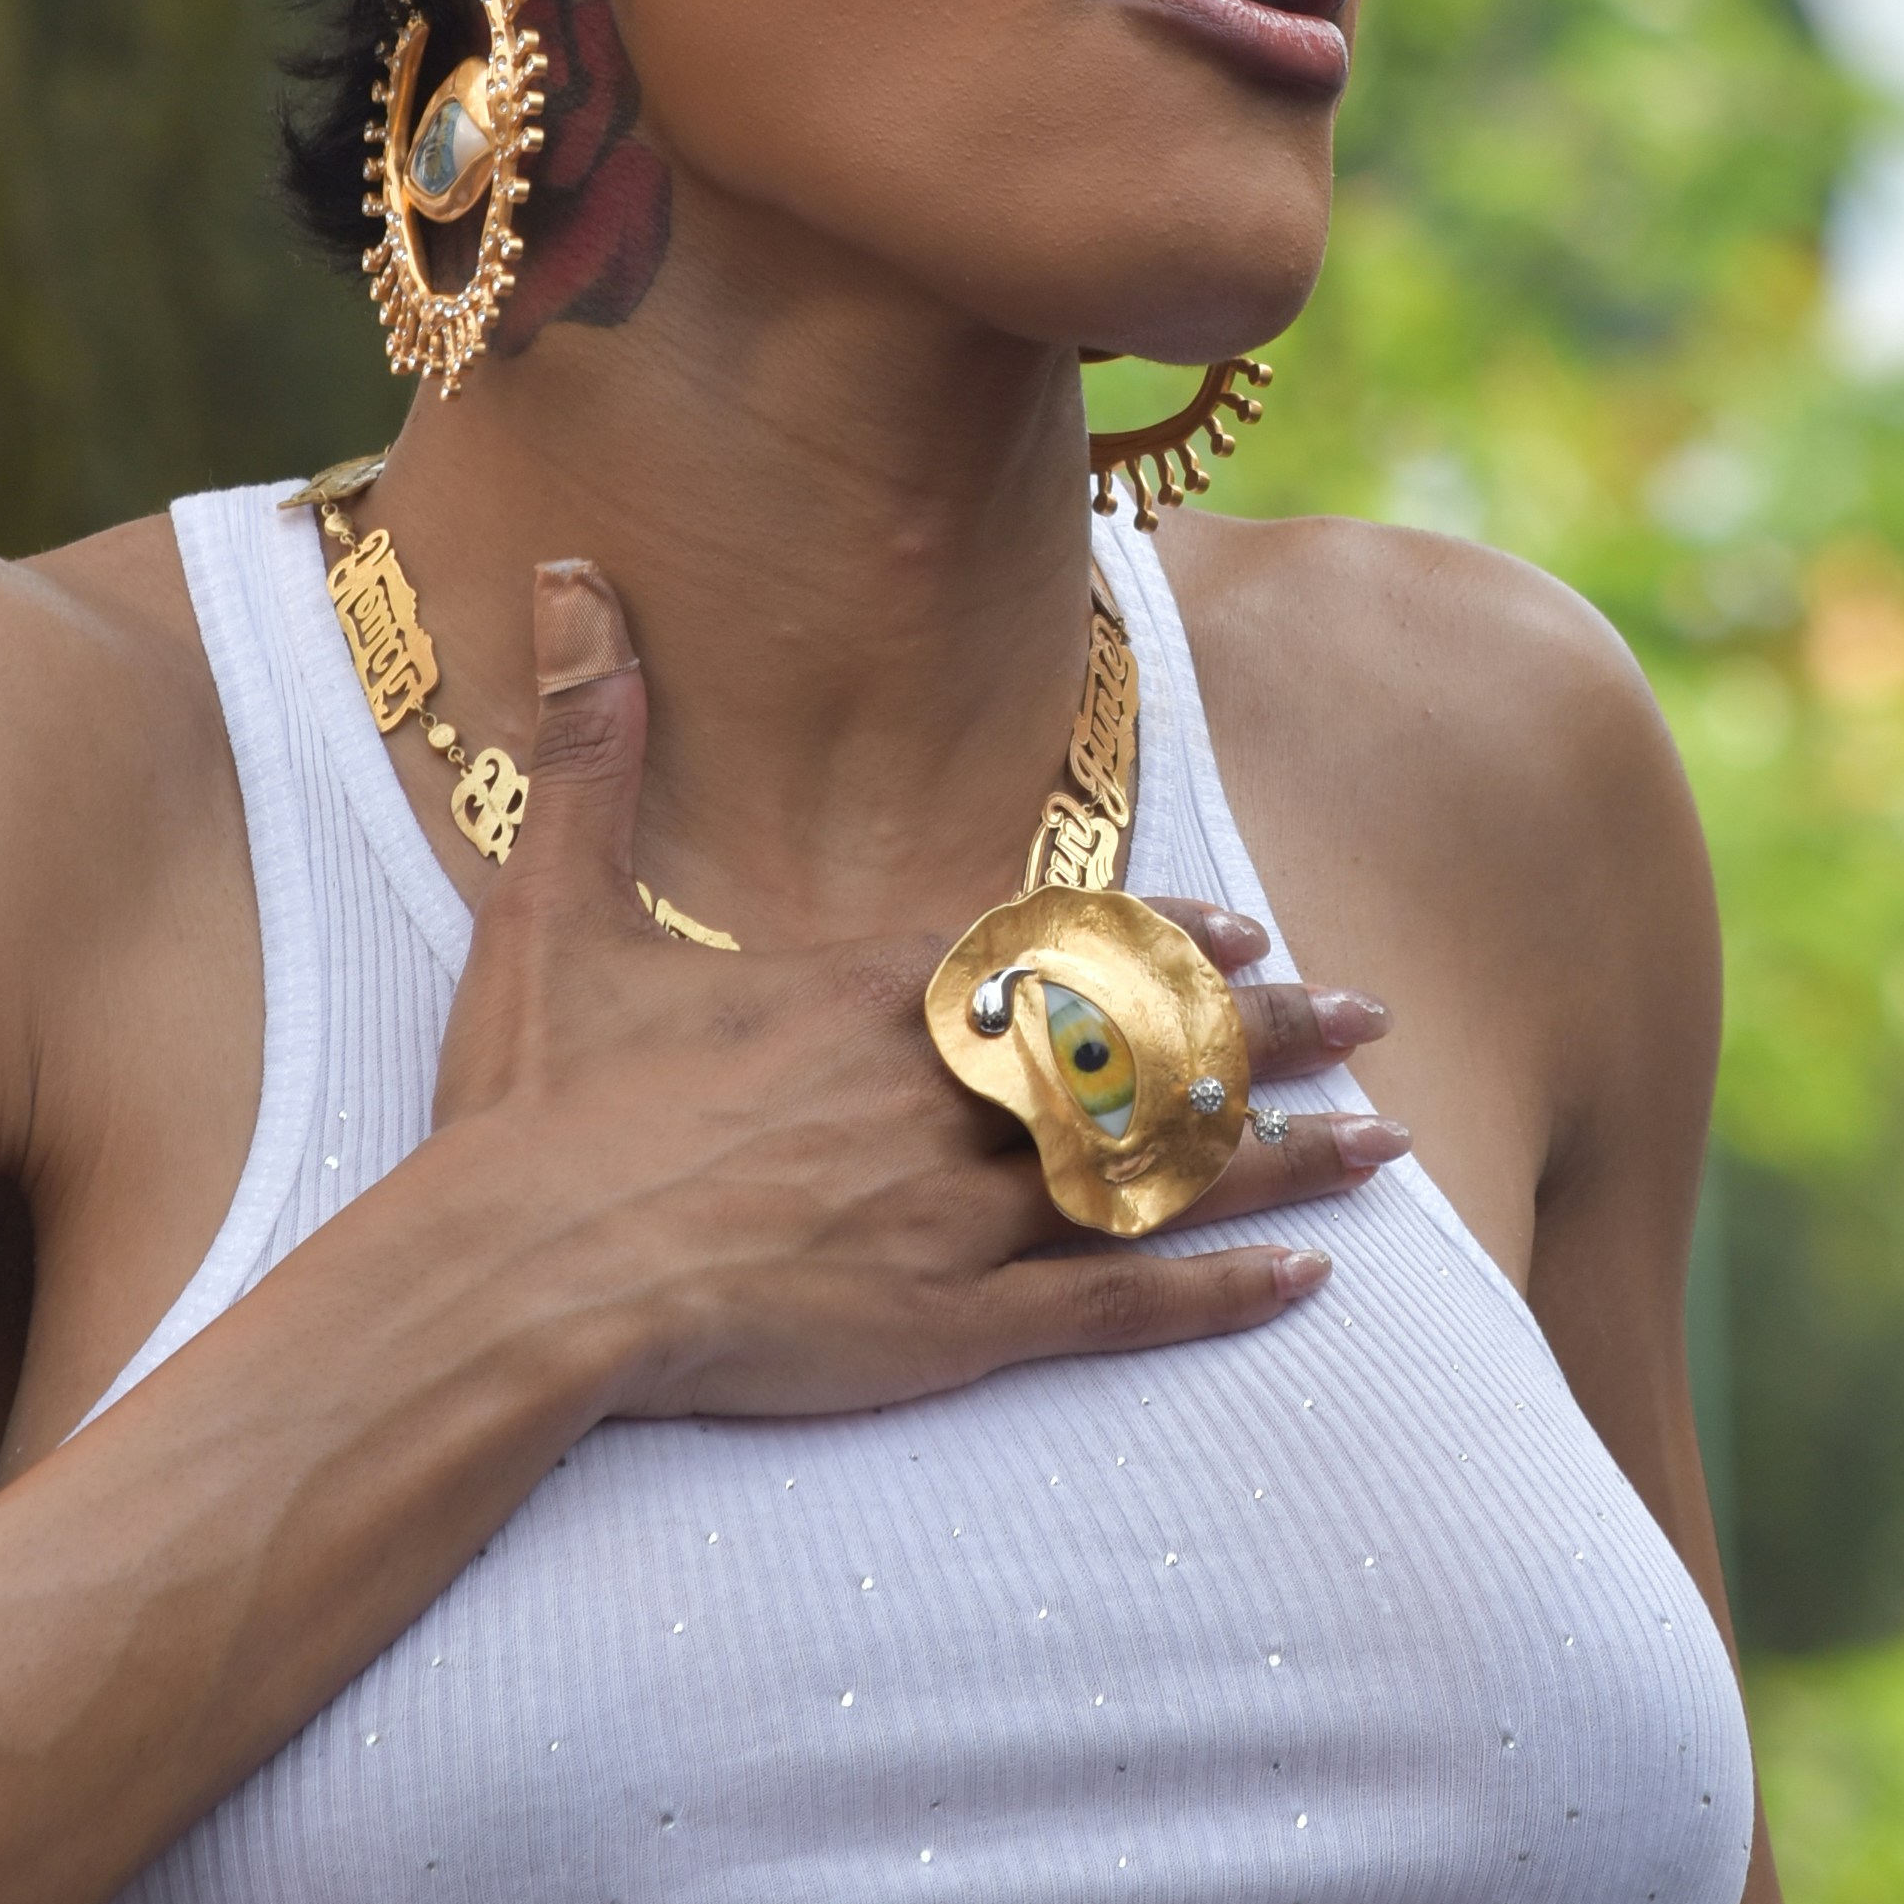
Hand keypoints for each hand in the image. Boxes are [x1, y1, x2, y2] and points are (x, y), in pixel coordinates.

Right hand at [430, 563, 1399, 1425]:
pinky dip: (1219, 1291)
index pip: (1049, 948)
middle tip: (1376, 1016)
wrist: (515, 1279)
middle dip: (1266, 1032)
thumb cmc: (530, 1110)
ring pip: (1156, 1171)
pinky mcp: (952, 1325)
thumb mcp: (555, 909)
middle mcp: (940, 1087)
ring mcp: (957, 1211)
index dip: (1158, 944)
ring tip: (1388, 1140)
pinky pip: (1117, 1305)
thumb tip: (575, 578)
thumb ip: (593, 745)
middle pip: (1136, 1048)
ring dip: (1280, 1152)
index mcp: (867, 990)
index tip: (1248, 933)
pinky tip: (1306, 1281)